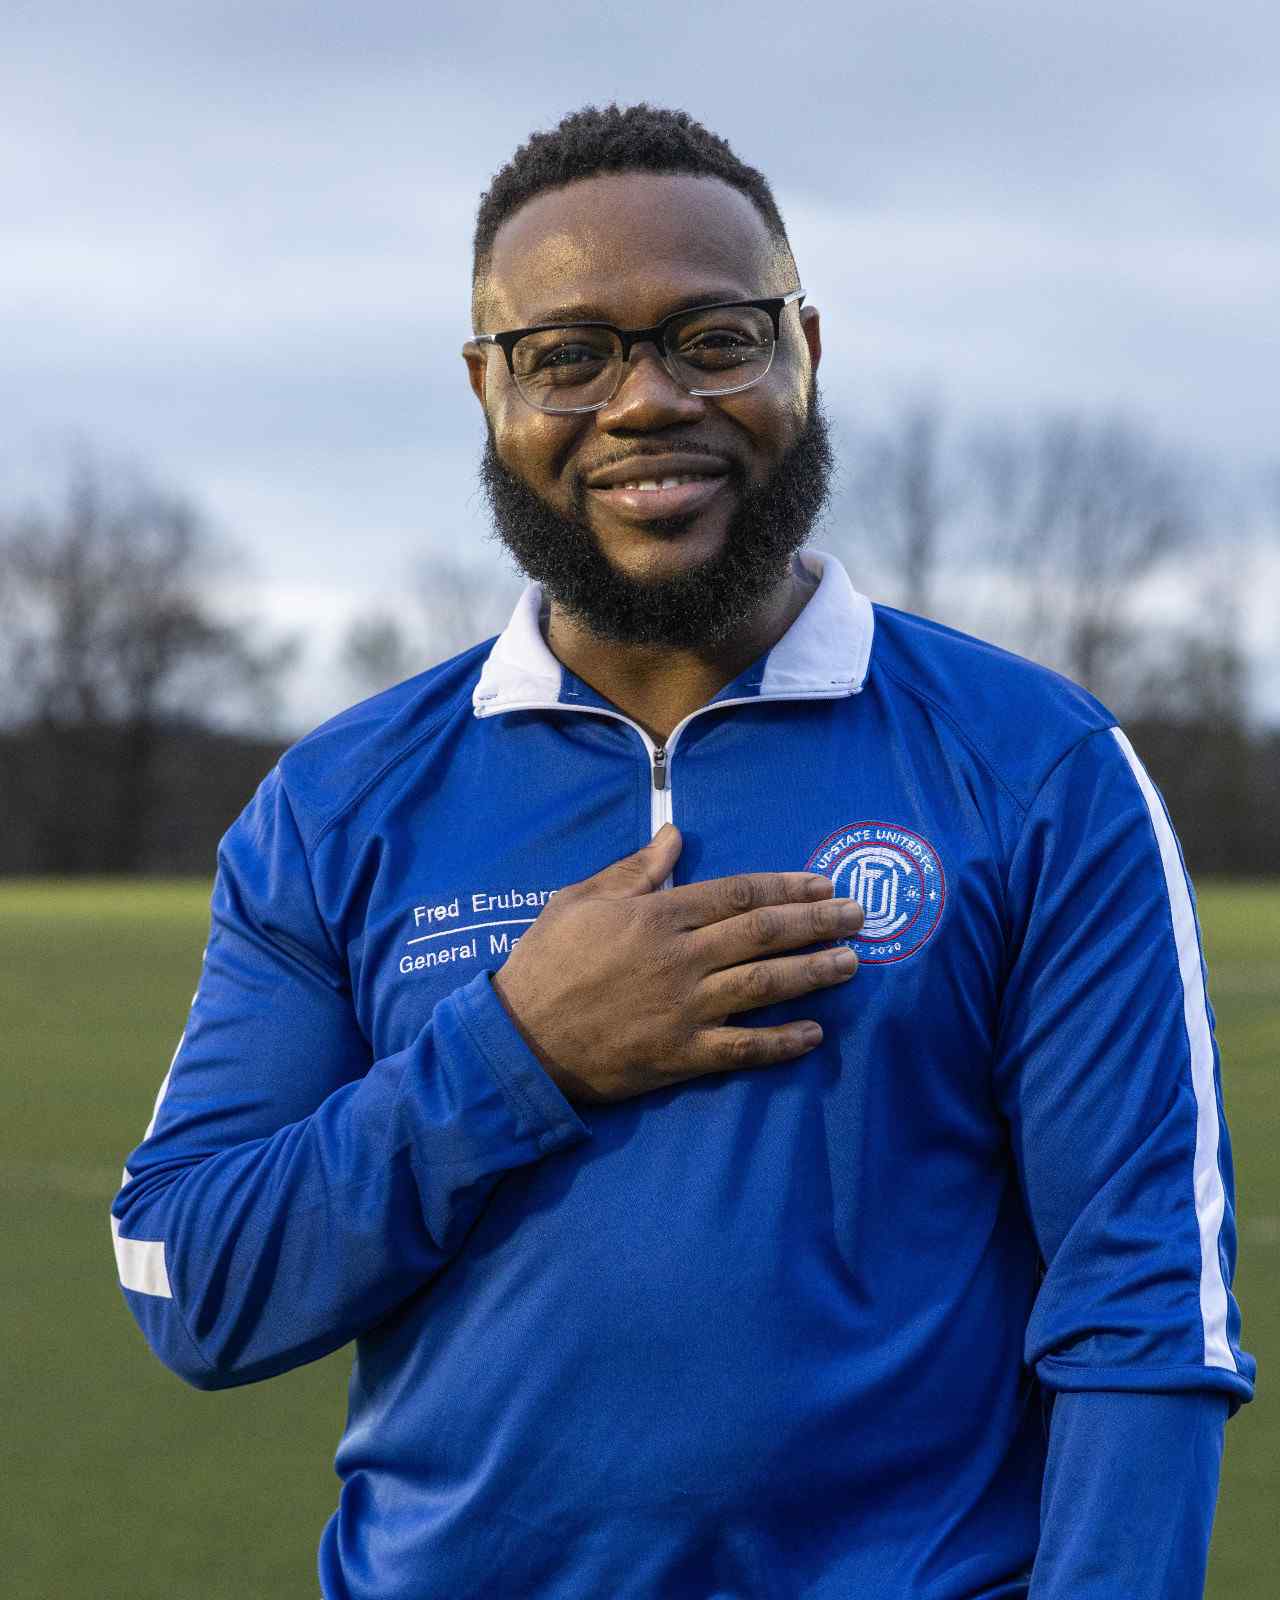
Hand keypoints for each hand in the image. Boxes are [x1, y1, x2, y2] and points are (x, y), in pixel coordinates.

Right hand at [491, 825, 862, 1104]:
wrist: (518, 1040)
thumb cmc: (545, 964)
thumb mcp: (579, 900)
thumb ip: (633, 870)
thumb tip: (675, 836)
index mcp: (657, 915)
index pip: (738, 894)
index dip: (787, 888)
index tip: (822, 884)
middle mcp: (681, 958)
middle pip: (764, 934)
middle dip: (818, 923)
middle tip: (860, 916)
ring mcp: (684, 1008)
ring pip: (765, 984)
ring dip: (814, 973)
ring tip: (852, 963)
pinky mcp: (681, 1054)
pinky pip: (743, 1048)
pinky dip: (781, 1042)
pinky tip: (815, 1035)